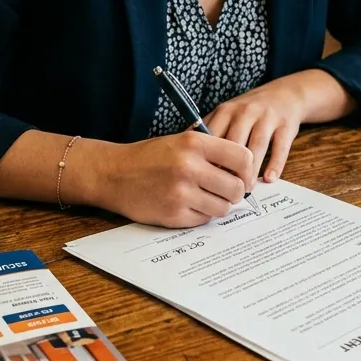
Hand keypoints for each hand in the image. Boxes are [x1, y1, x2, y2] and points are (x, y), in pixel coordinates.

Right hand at [84, 133, 254, 228]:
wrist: (113, 173)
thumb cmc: (149, 157)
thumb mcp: (181, 141)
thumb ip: (211, 152)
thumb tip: (245, 172)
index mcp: (194, 143)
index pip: (243, 158)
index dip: (247, 170)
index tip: (242, 176)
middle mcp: (190, 166)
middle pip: (237, 188)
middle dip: (235, 192)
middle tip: (224, 191)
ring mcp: (182, 192)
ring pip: (223, 207)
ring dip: (217, 205)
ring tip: (203, 197)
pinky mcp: (174, 214)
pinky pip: (204, 219)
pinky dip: (200, 215)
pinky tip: (187, 204)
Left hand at [206, 71, 355, 182]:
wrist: (284, 94)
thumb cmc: (249, 111)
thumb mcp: (226, 114)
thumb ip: (209, 131)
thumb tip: (187, 157)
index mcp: (226, 111)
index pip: (213, 136)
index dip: (208, 159)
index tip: (206, 180)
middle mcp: (245, 111)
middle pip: (234, 143)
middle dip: (230, 168)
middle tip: (226, 191)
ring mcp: (267, 117)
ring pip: (257, 146)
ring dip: (251, 170)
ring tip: (246, 189)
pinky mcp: (286, 125)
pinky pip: (280, 147)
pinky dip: (275, 164)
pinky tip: (269, 179)